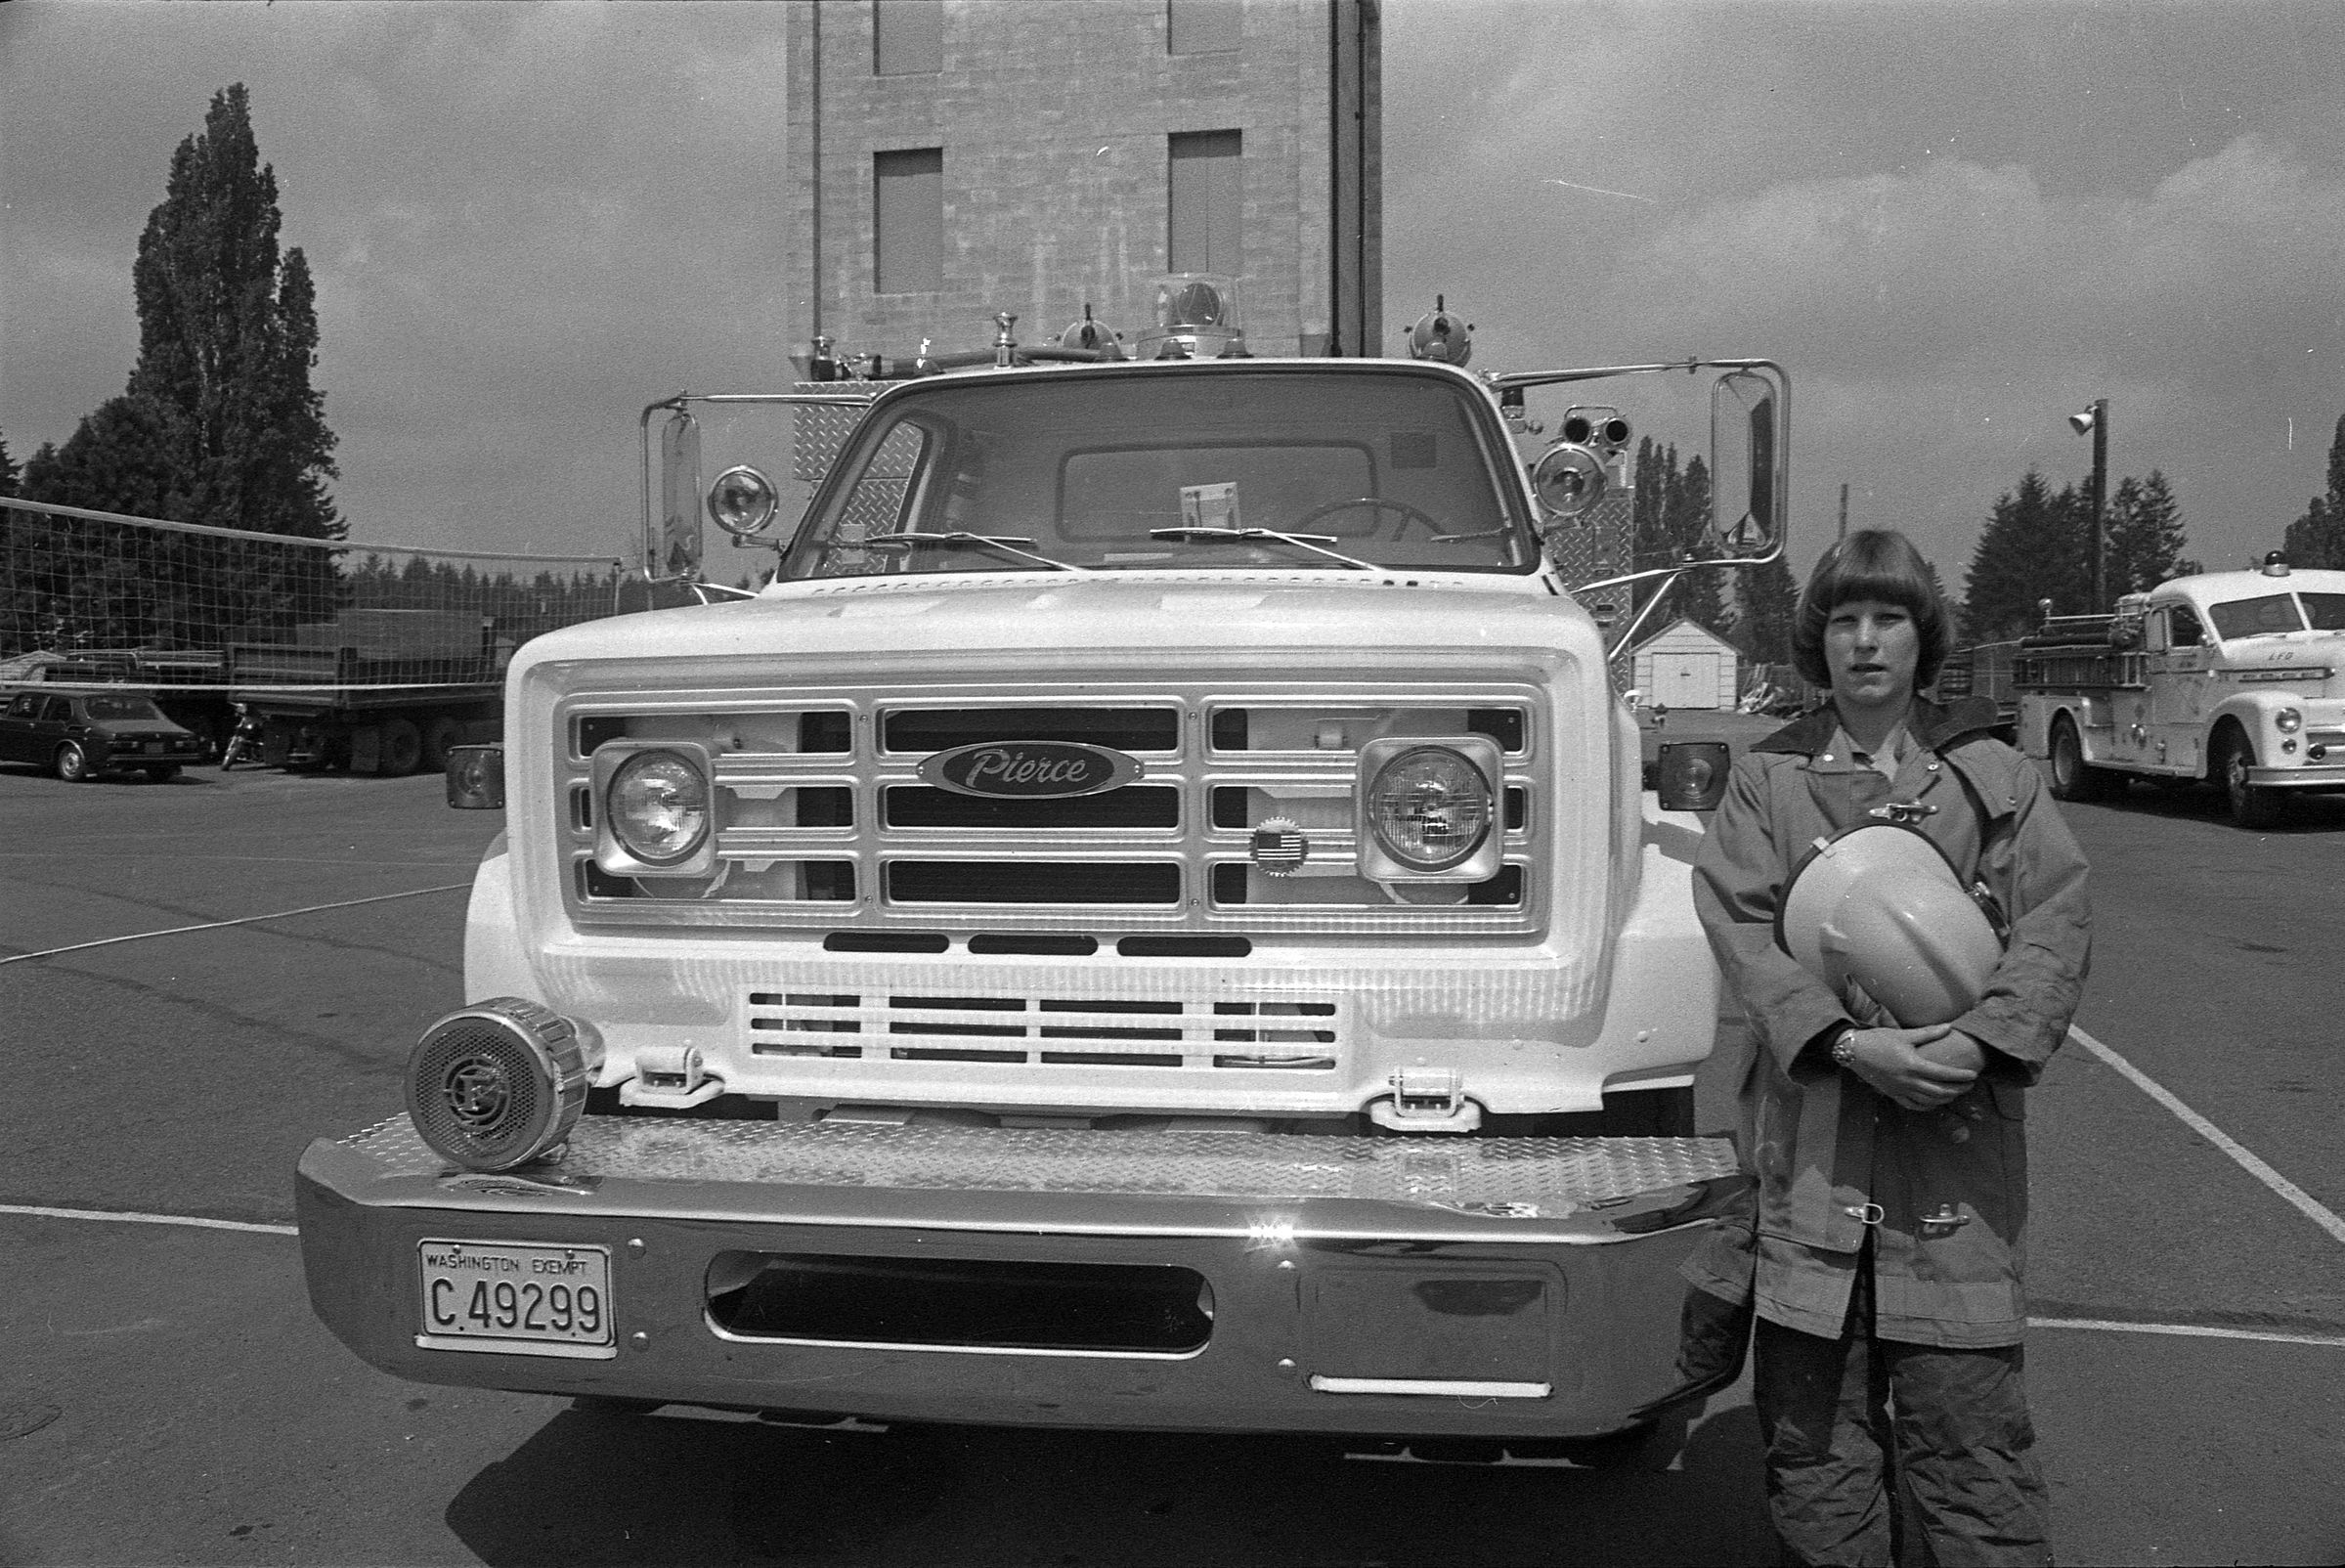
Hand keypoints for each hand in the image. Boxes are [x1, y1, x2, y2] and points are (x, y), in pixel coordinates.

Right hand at [1842, 1023, 1977, 1111]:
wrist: (1853, 1051)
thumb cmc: (1878, 1040)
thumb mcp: (1904, 1034)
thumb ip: (1928, 1033)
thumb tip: (1949, 1027)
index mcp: (1913, 1065)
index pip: (1944, 1074)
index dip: (1961, 1076)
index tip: (1974, 1075)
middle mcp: (1908, 1081)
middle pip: (1940, 1091)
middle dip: (1958, 1090)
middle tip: (1969, 1086)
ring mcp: (1900, 1090)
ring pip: (1928, 1101)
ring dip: (1945, 1099)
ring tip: (1955, 1094)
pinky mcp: (1892, 1094)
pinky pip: (1913, 1105)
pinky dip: (1926, 1106)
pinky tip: (1933, 1103)